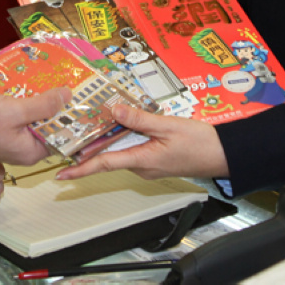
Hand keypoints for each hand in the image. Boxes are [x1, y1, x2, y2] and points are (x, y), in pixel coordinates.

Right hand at [0, 89, 70, 166]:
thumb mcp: (15, 110)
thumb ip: (43, 105)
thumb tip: (68, 97)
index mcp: (31, 152)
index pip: (60, 136)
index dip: (69, 117)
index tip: (77, 98)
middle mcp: (23, 151)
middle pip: (47, 128)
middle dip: (54, 107)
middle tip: (63, 84)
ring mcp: (11, 142)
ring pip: (33, 122)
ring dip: (38, 104)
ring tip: (46, 82)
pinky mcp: (0, 133)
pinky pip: (19, 119)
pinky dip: (23, 106)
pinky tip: (24, 89)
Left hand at [54, 103, 228, 181]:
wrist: (223, 154)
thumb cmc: (199, 143)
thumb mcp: (167, 125)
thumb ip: (138, 118)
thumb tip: (113, 109)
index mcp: (142, 160)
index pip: (104, 165)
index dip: (80, 170)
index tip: (61, 175)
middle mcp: (141, 167)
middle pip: (108, 156)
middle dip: (88, 148)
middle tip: (69, 137)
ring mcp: (147, 165)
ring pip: (119, 151)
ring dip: (106, 140)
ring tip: (90, 124)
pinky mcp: (153, 160)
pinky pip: (131, 149)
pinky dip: (121, 138)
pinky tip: (118, 124)